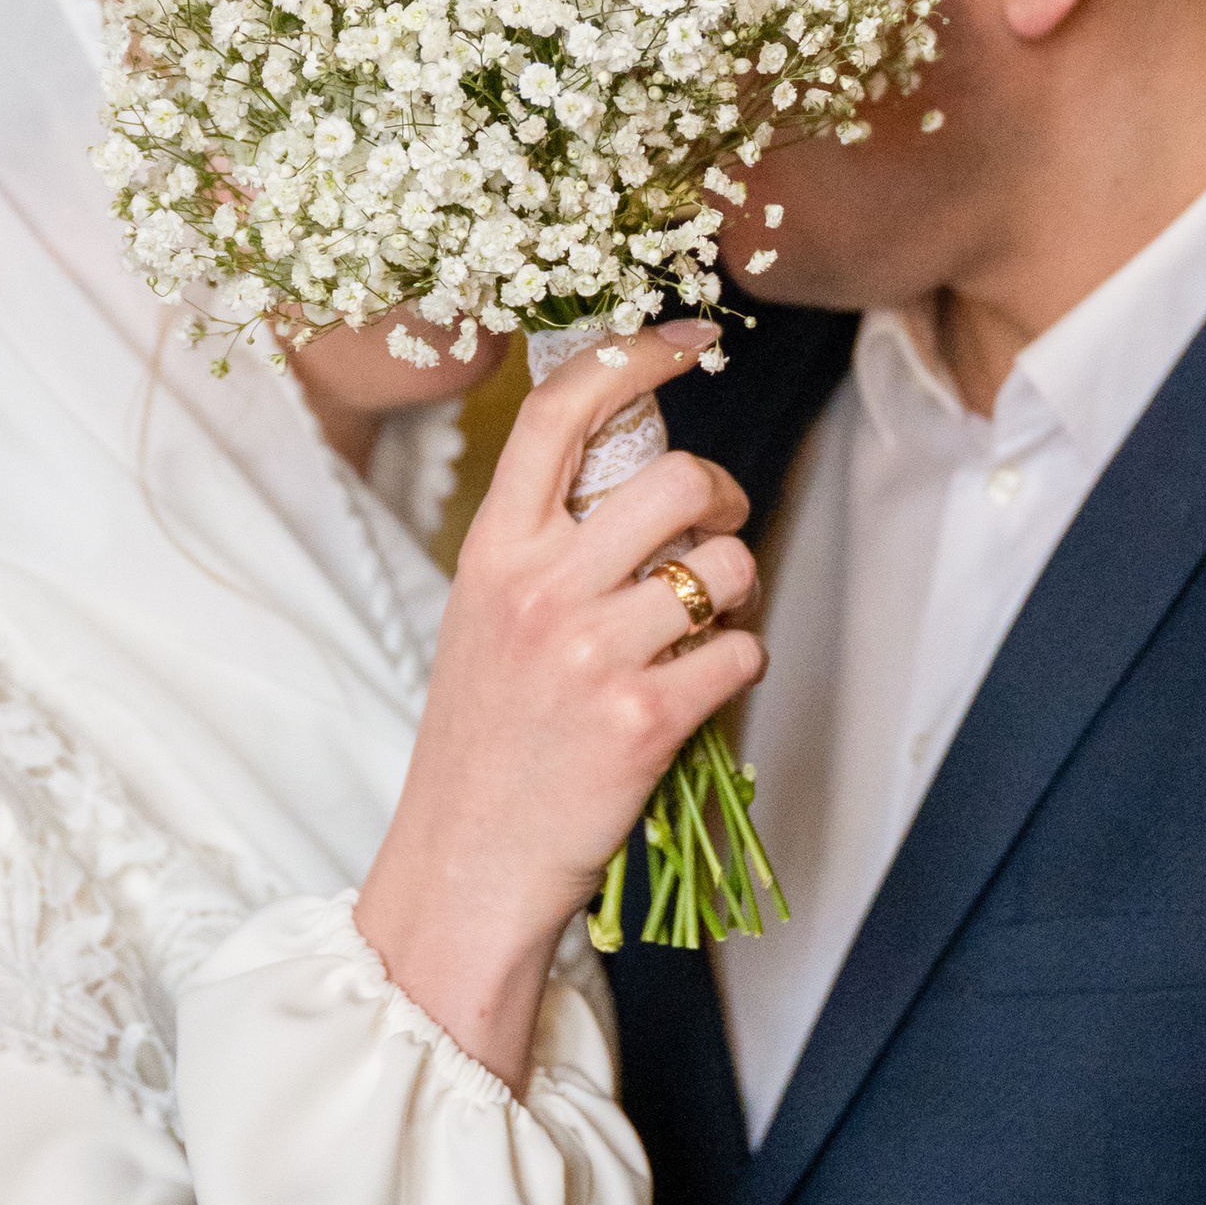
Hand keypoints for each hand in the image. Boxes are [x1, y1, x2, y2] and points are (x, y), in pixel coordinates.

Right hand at [356, 321, 763, 1087]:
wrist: (464, 867)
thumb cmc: (485, 741)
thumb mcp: (484, 618)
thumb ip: (545, 545)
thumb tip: (638, 470)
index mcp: (491, 550)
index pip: (563, 412)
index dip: (636, 355)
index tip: (692, 337)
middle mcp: (538, 588)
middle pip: (677, 478)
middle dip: (720, 500)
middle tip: (711, 537)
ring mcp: (590, 654)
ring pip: (725, 566)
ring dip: (736, 594)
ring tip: (698, 630)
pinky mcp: (642, 721)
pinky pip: (741, 654)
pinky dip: (736, 669)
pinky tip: (695, 694)